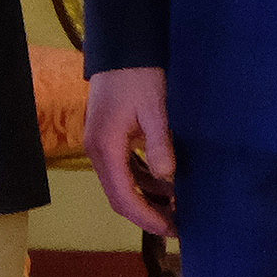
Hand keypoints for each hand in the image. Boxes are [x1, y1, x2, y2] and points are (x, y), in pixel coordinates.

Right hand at [86, 66, 179, 234]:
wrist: (122, 48)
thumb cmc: (139, 74)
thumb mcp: (154, 108)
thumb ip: (159, 143)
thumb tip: (168, 177)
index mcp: (105, 147)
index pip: (123, 196)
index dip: (147, 217)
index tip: (172, 229)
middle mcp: (98, 151)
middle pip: (119, 195)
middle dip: (147, 213)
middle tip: (178, 225)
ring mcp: (101, 145)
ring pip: (121, 184)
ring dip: (146, 198)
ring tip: (177, 207)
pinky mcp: (109, 138)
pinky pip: (124, 169)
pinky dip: (143, 181)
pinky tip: (165, 184)